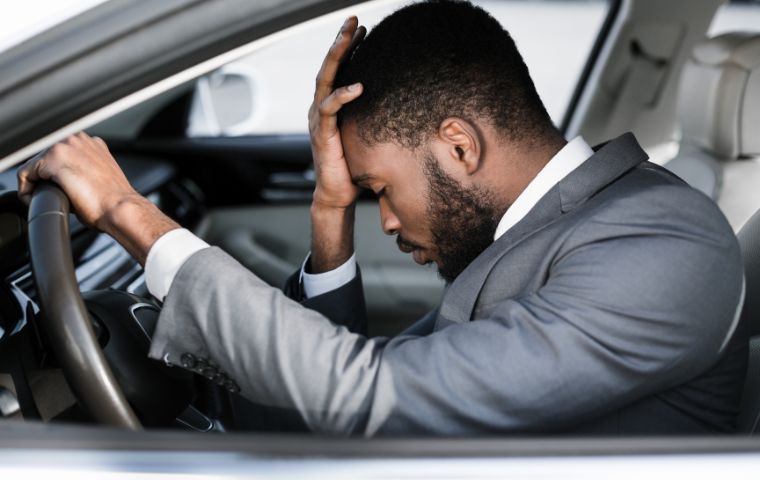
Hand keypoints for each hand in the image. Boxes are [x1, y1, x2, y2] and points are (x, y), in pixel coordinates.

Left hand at [17, 132, 177, 264]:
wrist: (121, 209)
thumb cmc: (114, 202)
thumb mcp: (100, 179)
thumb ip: (84, 172)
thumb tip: (69, 183)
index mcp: (92, 144)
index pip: (60, 156)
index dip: (54, 176)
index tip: (57, 191)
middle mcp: (79, 140)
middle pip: (45, 158)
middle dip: (43, 179)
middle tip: (49, 197)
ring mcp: (66, 146)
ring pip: (34, 165)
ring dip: (35, 183)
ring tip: (44, 200)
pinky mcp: (54, 158)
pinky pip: (26, 174)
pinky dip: (26, 190)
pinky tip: (37, 201)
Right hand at [308, 16, 365, 209]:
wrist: (337, 195)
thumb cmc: (353, 167)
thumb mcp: (366, 135)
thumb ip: (372, 118)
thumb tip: (398, 105)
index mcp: (329, 106)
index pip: (338, 70)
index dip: (348, 48)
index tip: (363, 29)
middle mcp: (320, 108)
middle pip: (328, 67)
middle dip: (340, 41)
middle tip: (352, 20)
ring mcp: (318, 120)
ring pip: (324, 80)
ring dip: (336, 57)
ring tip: (348, 37)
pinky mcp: (322, 135)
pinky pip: (328, 110)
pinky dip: (342, 96)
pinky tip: (358, 86)